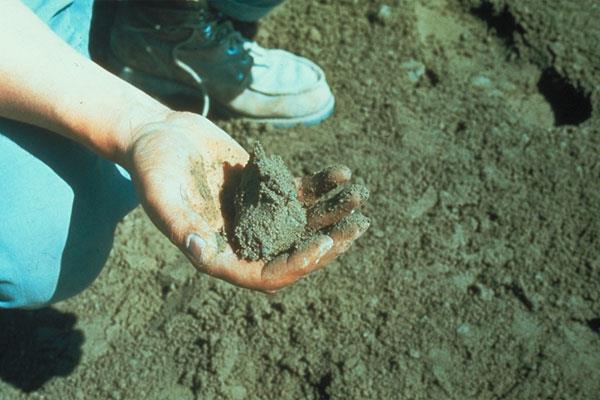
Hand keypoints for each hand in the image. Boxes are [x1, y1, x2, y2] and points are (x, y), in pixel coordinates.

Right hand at [125, 112, 368, 291]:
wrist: (159, 135)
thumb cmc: (152, 165)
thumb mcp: (160, 194)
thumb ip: (179, 224)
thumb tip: (200, 251)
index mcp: (220, 253)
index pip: (265, 274)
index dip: (296, 265)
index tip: (323, 245)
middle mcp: (244, 239)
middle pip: (294, 251)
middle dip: (329, 243)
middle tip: (359, 227)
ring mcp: (258, 214)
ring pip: (304, 223)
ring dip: (333, 214)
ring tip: (360, 198)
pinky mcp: (266, 188)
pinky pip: (300, 193)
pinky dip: (322, 186)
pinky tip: (344, 174)